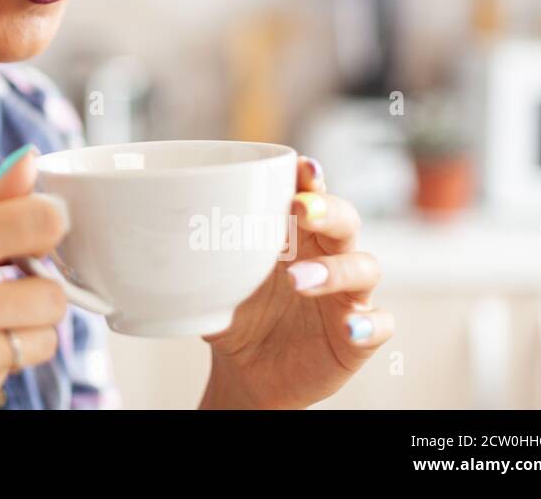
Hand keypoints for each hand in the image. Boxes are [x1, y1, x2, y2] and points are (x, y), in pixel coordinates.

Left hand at [199, 155, 394, 408]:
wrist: (246, 373)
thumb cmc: (236, 315)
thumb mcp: (212, 287)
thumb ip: (200, 261)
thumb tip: (161, 241)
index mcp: (294, 236)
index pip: (310, 195)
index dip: (310, 178)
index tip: (300, 166)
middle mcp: (327, 256)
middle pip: (344, 220)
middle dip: (326, 209)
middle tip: (300, 209)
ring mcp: (347, 296)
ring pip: (364, 267)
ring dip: (336, 269)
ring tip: (299, 279)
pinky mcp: (357, 336)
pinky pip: (379, 324)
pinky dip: (367, 324)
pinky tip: (349, 326)